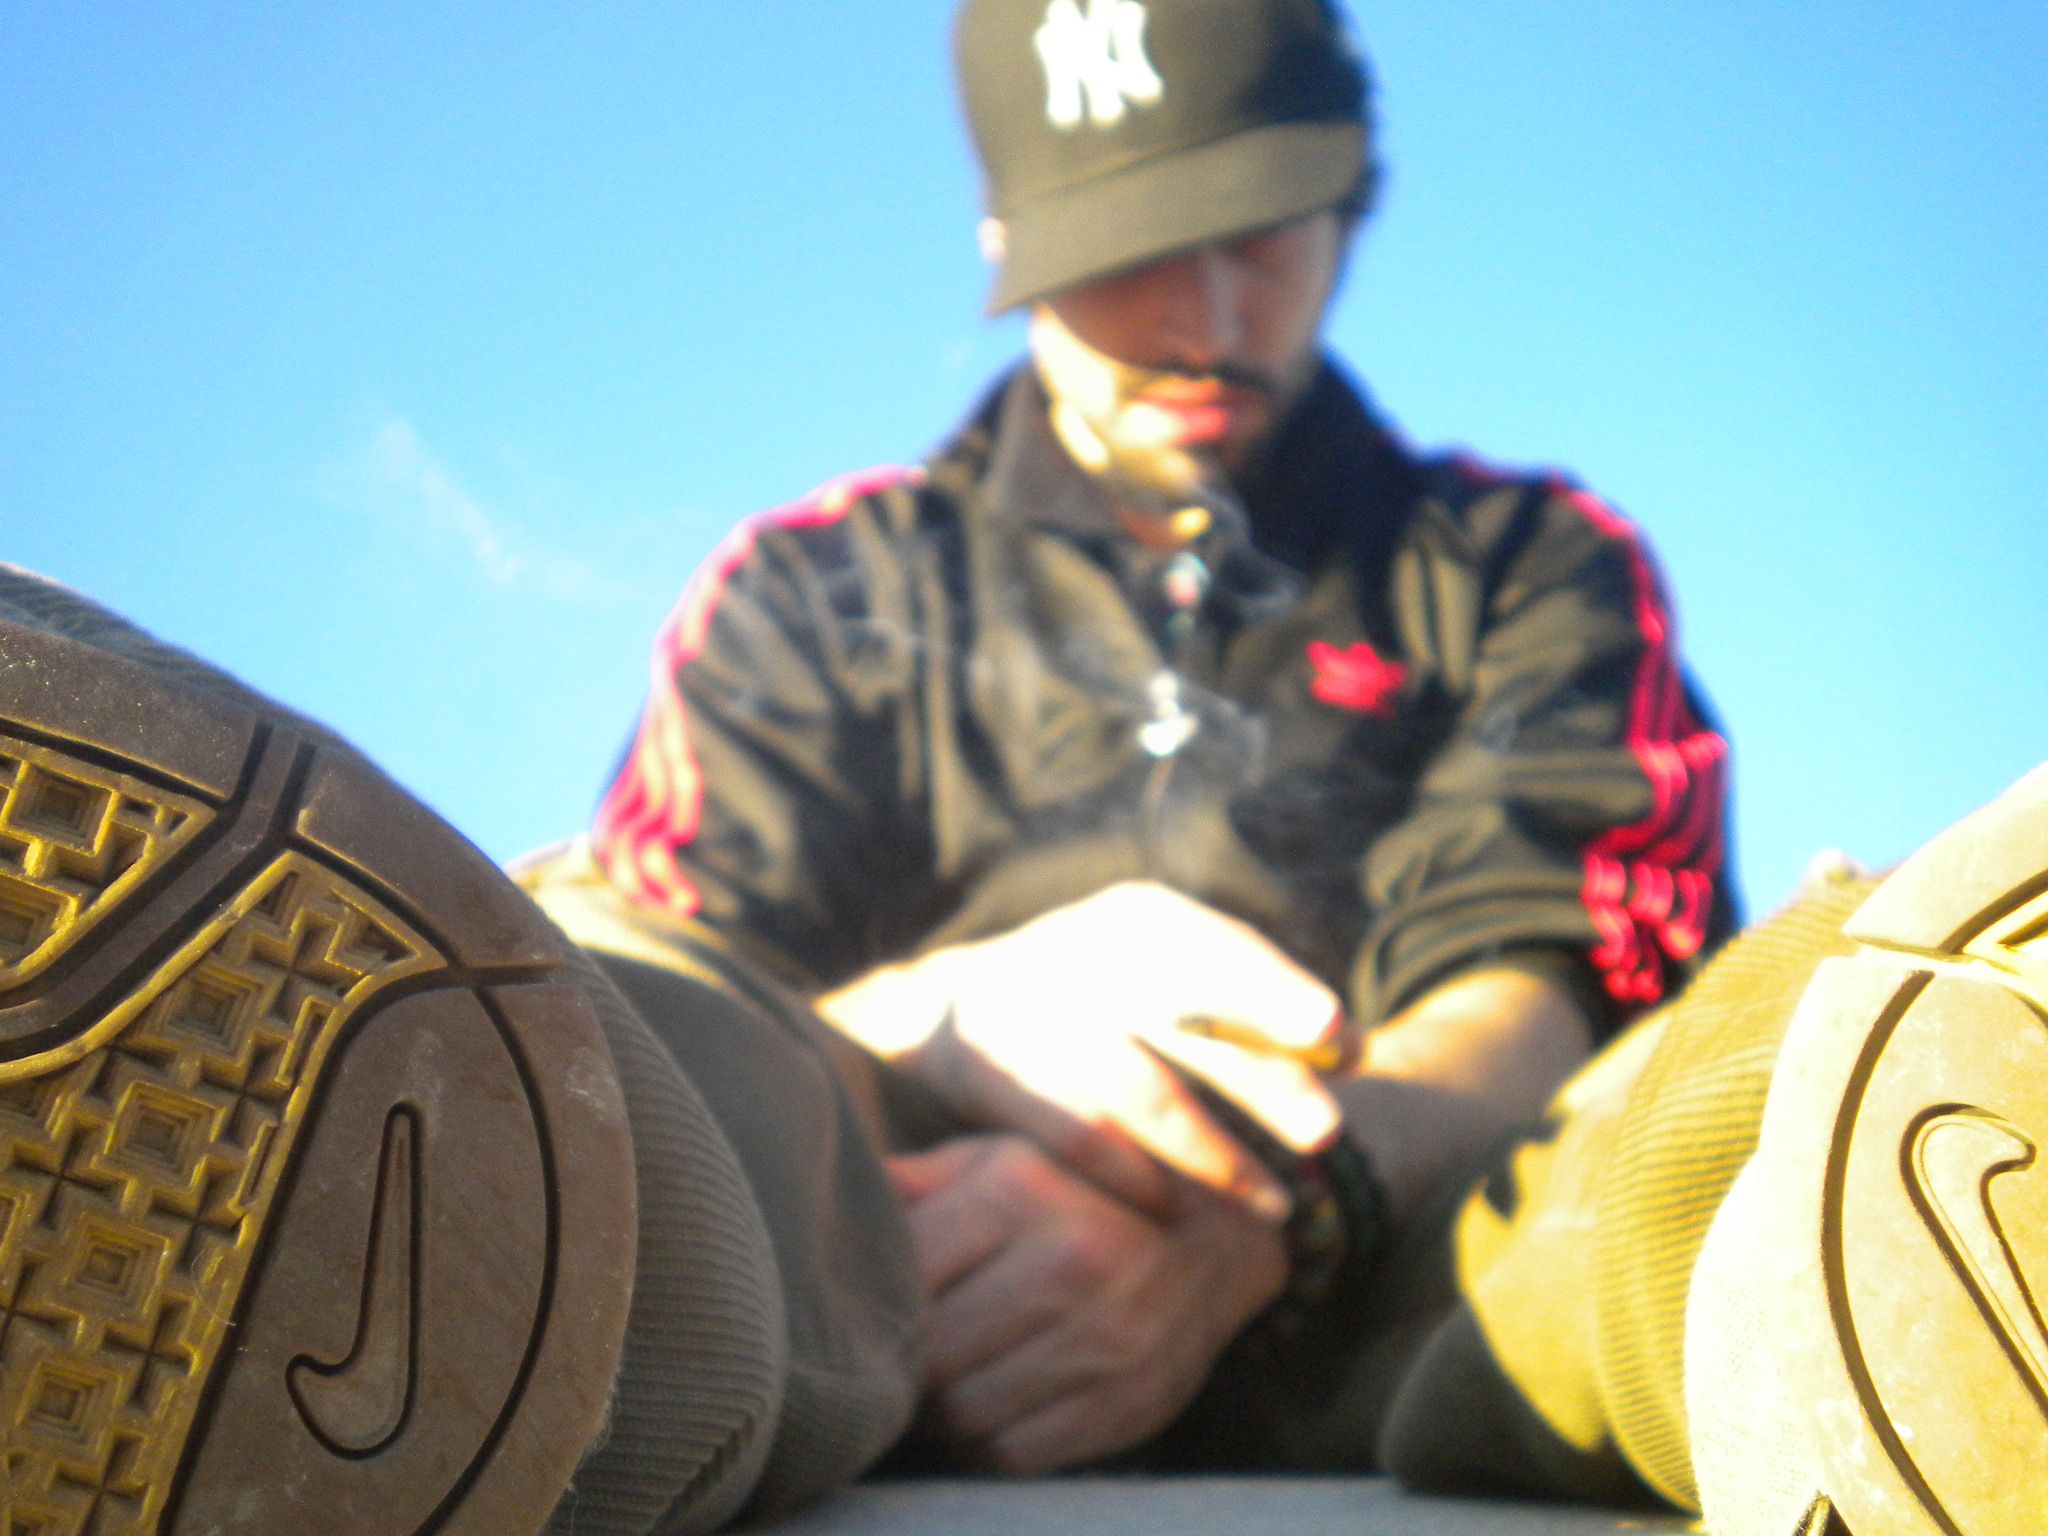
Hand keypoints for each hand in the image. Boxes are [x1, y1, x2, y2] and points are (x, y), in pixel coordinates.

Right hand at [828, 882, 1346, 1216]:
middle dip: (1260, 1074)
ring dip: (1210, 1148)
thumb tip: (1348, 1050)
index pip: (1217, 946)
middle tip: (1328, 1132)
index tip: (1344, 1043)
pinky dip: (1134, 1176)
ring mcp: (1025, 1007)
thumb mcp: (1156, 976)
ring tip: (1275, 1203)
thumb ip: (1242, 1006)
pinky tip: (1182, 1215)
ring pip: (1135, 1082)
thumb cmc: (1091, 1003)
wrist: (936, 1016)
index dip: (1281, 993)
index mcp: (1133, 916)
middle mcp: (1077, 948)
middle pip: (1184, 1011)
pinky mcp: (983, 1071)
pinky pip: (1073, 1134)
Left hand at [889, 1135, 1286, 1473]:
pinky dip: (989, 1444)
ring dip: (943, 1410)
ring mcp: (1110, 1335)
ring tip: (946, 1383)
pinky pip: (1016, 1455)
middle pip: (931, 1354)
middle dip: (908, 1365)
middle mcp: (1073, 1257)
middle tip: (906, 1359)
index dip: (876, 1304)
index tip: (877, 1310)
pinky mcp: (1132, 1401)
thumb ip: (915, 1181)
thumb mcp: (998, 1159)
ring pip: (966, 1413)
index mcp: (1024, 1188)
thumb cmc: (1075, 1193)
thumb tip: (829, 1203)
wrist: (1215, 1239)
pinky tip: (992, 1409)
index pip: (903, 1276)